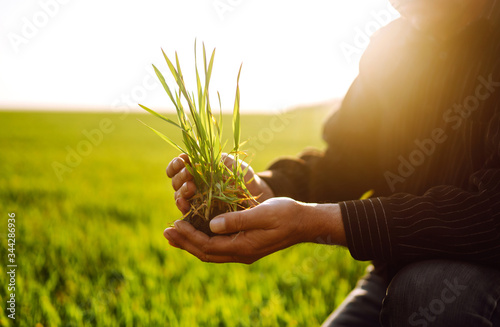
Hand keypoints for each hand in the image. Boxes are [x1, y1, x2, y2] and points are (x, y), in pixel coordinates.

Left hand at [163, 197, 345, 263]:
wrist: (305, 223)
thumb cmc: (286, 214)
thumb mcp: (262, 213)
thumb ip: (237, 220)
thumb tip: (211, 225)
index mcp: (243, 247)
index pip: (208, 246)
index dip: (189, 237)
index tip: (174, 224)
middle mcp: (241, 253)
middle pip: (206, 252)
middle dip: (185, 242)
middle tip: (165, 232)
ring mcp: (243, 251)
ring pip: (211, 252)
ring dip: (191, 243)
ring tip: (175, 234)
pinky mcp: (246, 245)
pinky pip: (219, 247)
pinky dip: (204, 240)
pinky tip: (198, 232)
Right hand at [166, 154, 273, 213]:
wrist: (255, 193)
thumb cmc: (241, 175)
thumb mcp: (230, 162)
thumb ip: (213, 159)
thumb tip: (194, 156)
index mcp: (195, 170)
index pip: (177, 167)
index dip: (175, 164)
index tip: (181, 160)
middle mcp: (191, 185)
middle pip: (176, 182)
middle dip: (180, 177)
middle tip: (189, 174)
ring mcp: (195, 201)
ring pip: (179, 197)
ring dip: (181, 192)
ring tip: (190, 189)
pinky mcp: (200, 215)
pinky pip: (187, 213)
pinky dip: (183, 208)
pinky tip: (185, 205)